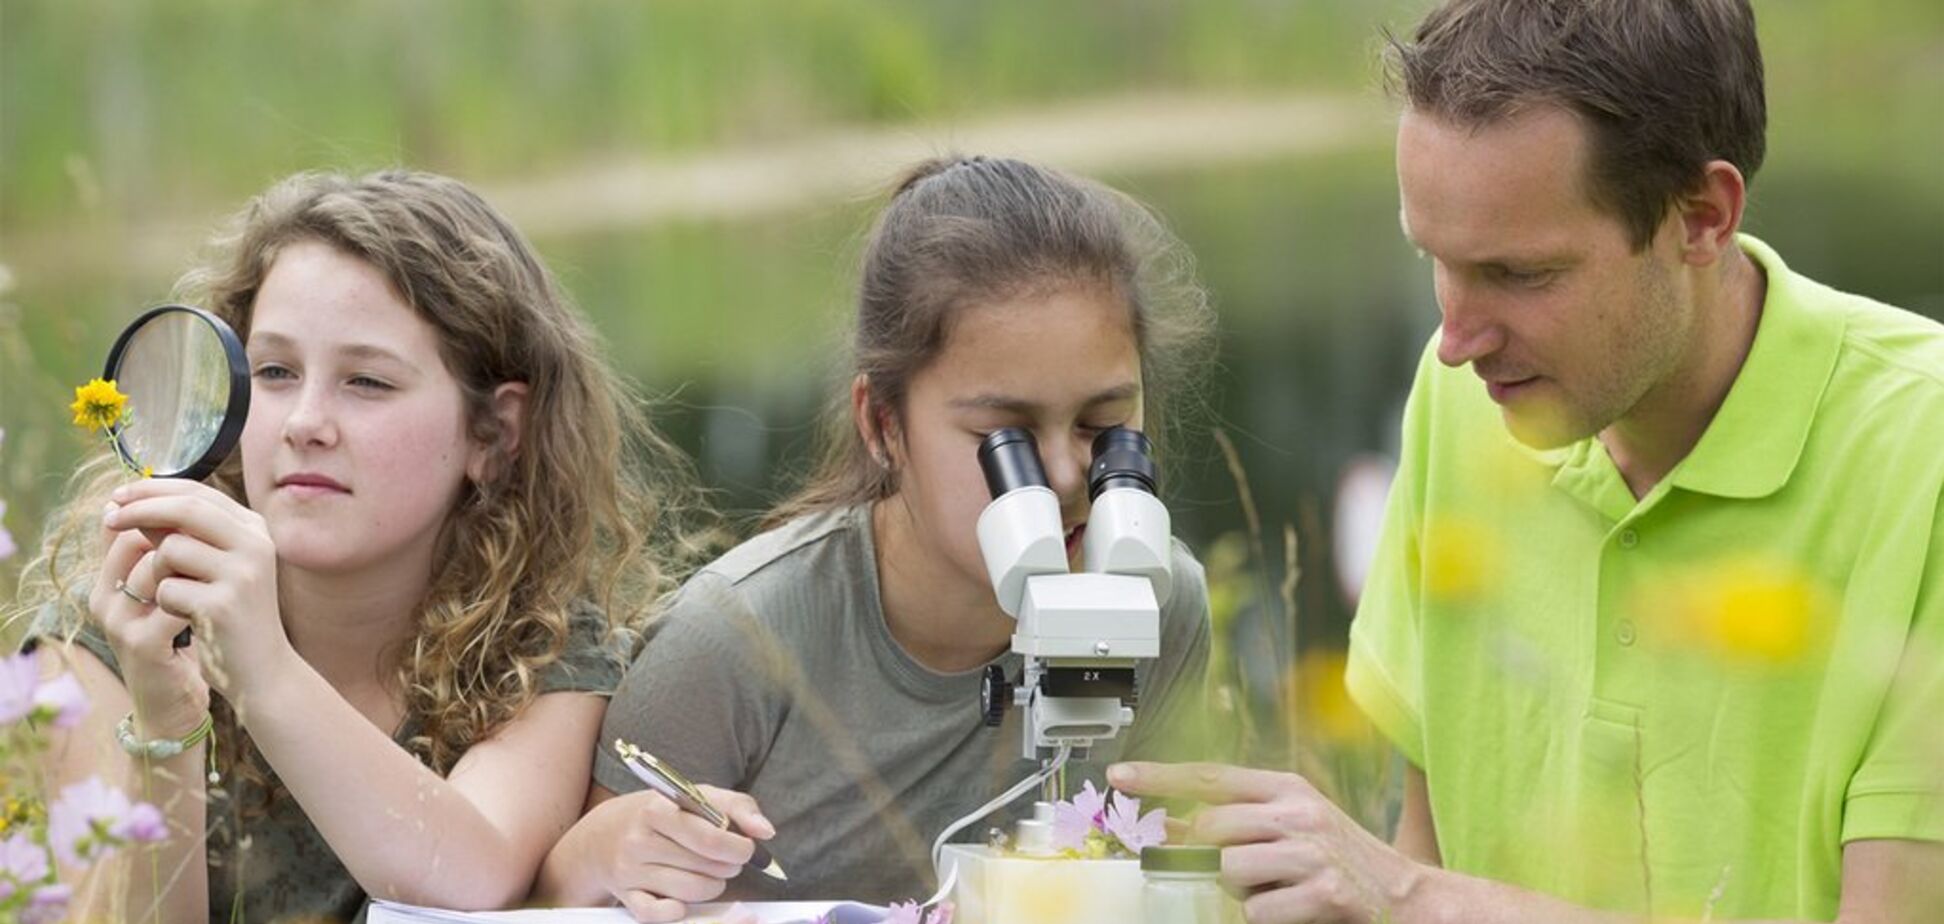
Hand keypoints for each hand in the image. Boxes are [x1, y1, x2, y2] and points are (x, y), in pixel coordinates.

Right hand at [90, 518, 208, 736]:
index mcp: (106, 580)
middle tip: (216, 540)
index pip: (121, 524)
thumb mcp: (164, 592)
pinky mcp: (141, 644)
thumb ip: (163, 554)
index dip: (162, 511)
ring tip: (215, 573)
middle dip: (181, 533)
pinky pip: (174, 601)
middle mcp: (104, 597)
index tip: (203, 515)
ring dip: (194, 563)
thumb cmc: (173, 640)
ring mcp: (119, 621)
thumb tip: (180, 500)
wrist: (174, 701)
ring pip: (156, 565)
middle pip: (136, 538)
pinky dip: (201, 595)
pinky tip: (217, 601)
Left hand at [103, 478, 291, 704]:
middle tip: (109, 518)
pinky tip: (187, 619)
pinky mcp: (223, 605)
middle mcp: (255, 544)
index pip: (198, 492)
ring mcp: (242, 574)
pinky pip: (166, 589)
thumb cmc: (230, 613)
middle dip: (140, 510)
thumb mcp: (213, 565)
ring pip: (171, 549)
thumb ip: (182, 533)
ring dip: (156, 572)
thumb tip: (125, 504)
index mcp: (254, 529)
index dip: (152, 489)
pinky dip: (164, 603)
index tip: (117, 495)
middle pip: (186, 508)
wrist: (261, 668)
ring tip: (176, 595)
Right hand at [586, 785, 774, 921]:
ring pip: (690, 891)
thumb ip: (736, 807)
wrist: (604, 834)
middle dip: (729, 866)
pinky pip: (656, 914)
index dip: (737, 847)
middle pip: (705, 866)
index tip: (747, 848)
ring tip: (711, 874)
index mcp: (658, 809)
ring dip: (712, 886)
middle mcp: (640, 840)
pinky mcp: (626, 895)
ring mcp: (630, 870)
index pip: (708, 836)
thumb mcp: (696, 796)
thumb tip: (765, 831)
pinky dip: (677, 911)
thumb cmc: (663, 814)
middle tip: (730, 859)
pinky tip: (683, 900)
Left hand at [1109, 761, 1428, 923]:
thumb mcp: (1290, 827)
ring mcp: (1311, 852)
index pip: (1210, 777)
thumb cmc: (1340, 862)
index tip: (1120, 776)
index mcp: (1287, 788)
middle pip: (1211, 828)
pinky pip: (1256, 909)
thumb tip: (1171, 826)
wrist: (1407, 898)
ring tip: (1272, 890)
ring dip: (1236, 890)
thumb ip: (1237, 822)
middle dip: (1205, 856)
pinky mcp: (1323, 892)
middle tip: (1232, 872)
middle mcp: (1298, 812)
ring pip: (1228, 871)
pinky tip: (1290, 909)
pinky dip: (1262, 916)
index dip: (1161, 776)